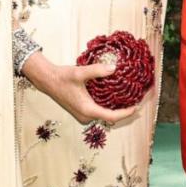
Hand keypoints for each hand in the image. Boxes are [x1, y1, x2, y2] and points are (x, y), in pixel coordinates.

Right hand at [22, 56, 141, 125]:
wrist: (47, 80)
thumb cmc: (62, 77)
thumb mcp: (80, 72)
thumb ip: (97, 70)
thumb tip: (114, 68)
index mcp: (87, 110)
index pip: (111, 116)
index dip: (125, 114)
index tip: (136, 107)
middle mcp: (86, 116)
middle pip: (110, 118)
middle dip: (124, 112)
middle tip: (138, 103)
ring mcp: (83, 116)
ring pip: (104, 116)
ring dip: (116, 111)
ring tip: (129, 101)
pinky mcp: (81, 112)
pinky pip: (99, 113)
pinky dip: (108, 108)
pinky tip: (115, 100)